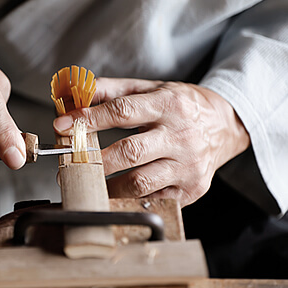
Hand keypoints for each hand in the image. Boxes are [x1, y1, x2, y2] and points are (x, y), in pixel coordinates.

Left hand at [53, 78, 249, 206]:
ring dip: (107, 185)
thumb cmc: (182, 106)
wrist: (225, 125)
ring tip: (88, 182)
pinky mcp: (192, 189)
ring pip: (139, 182)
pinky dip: (130, 198)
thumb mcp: (151, 88)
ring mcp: (189, 165)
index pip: (122, 112)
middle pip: (129, 152)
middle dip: (92, 159)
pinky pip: (153, 198)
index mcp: (169, 105)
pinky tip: (117, 193)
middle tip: (69, 163)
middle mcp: (181, 136)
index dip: (89, 120)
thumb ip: (113, 90)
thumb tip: (77, 95)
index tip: (63, 126)